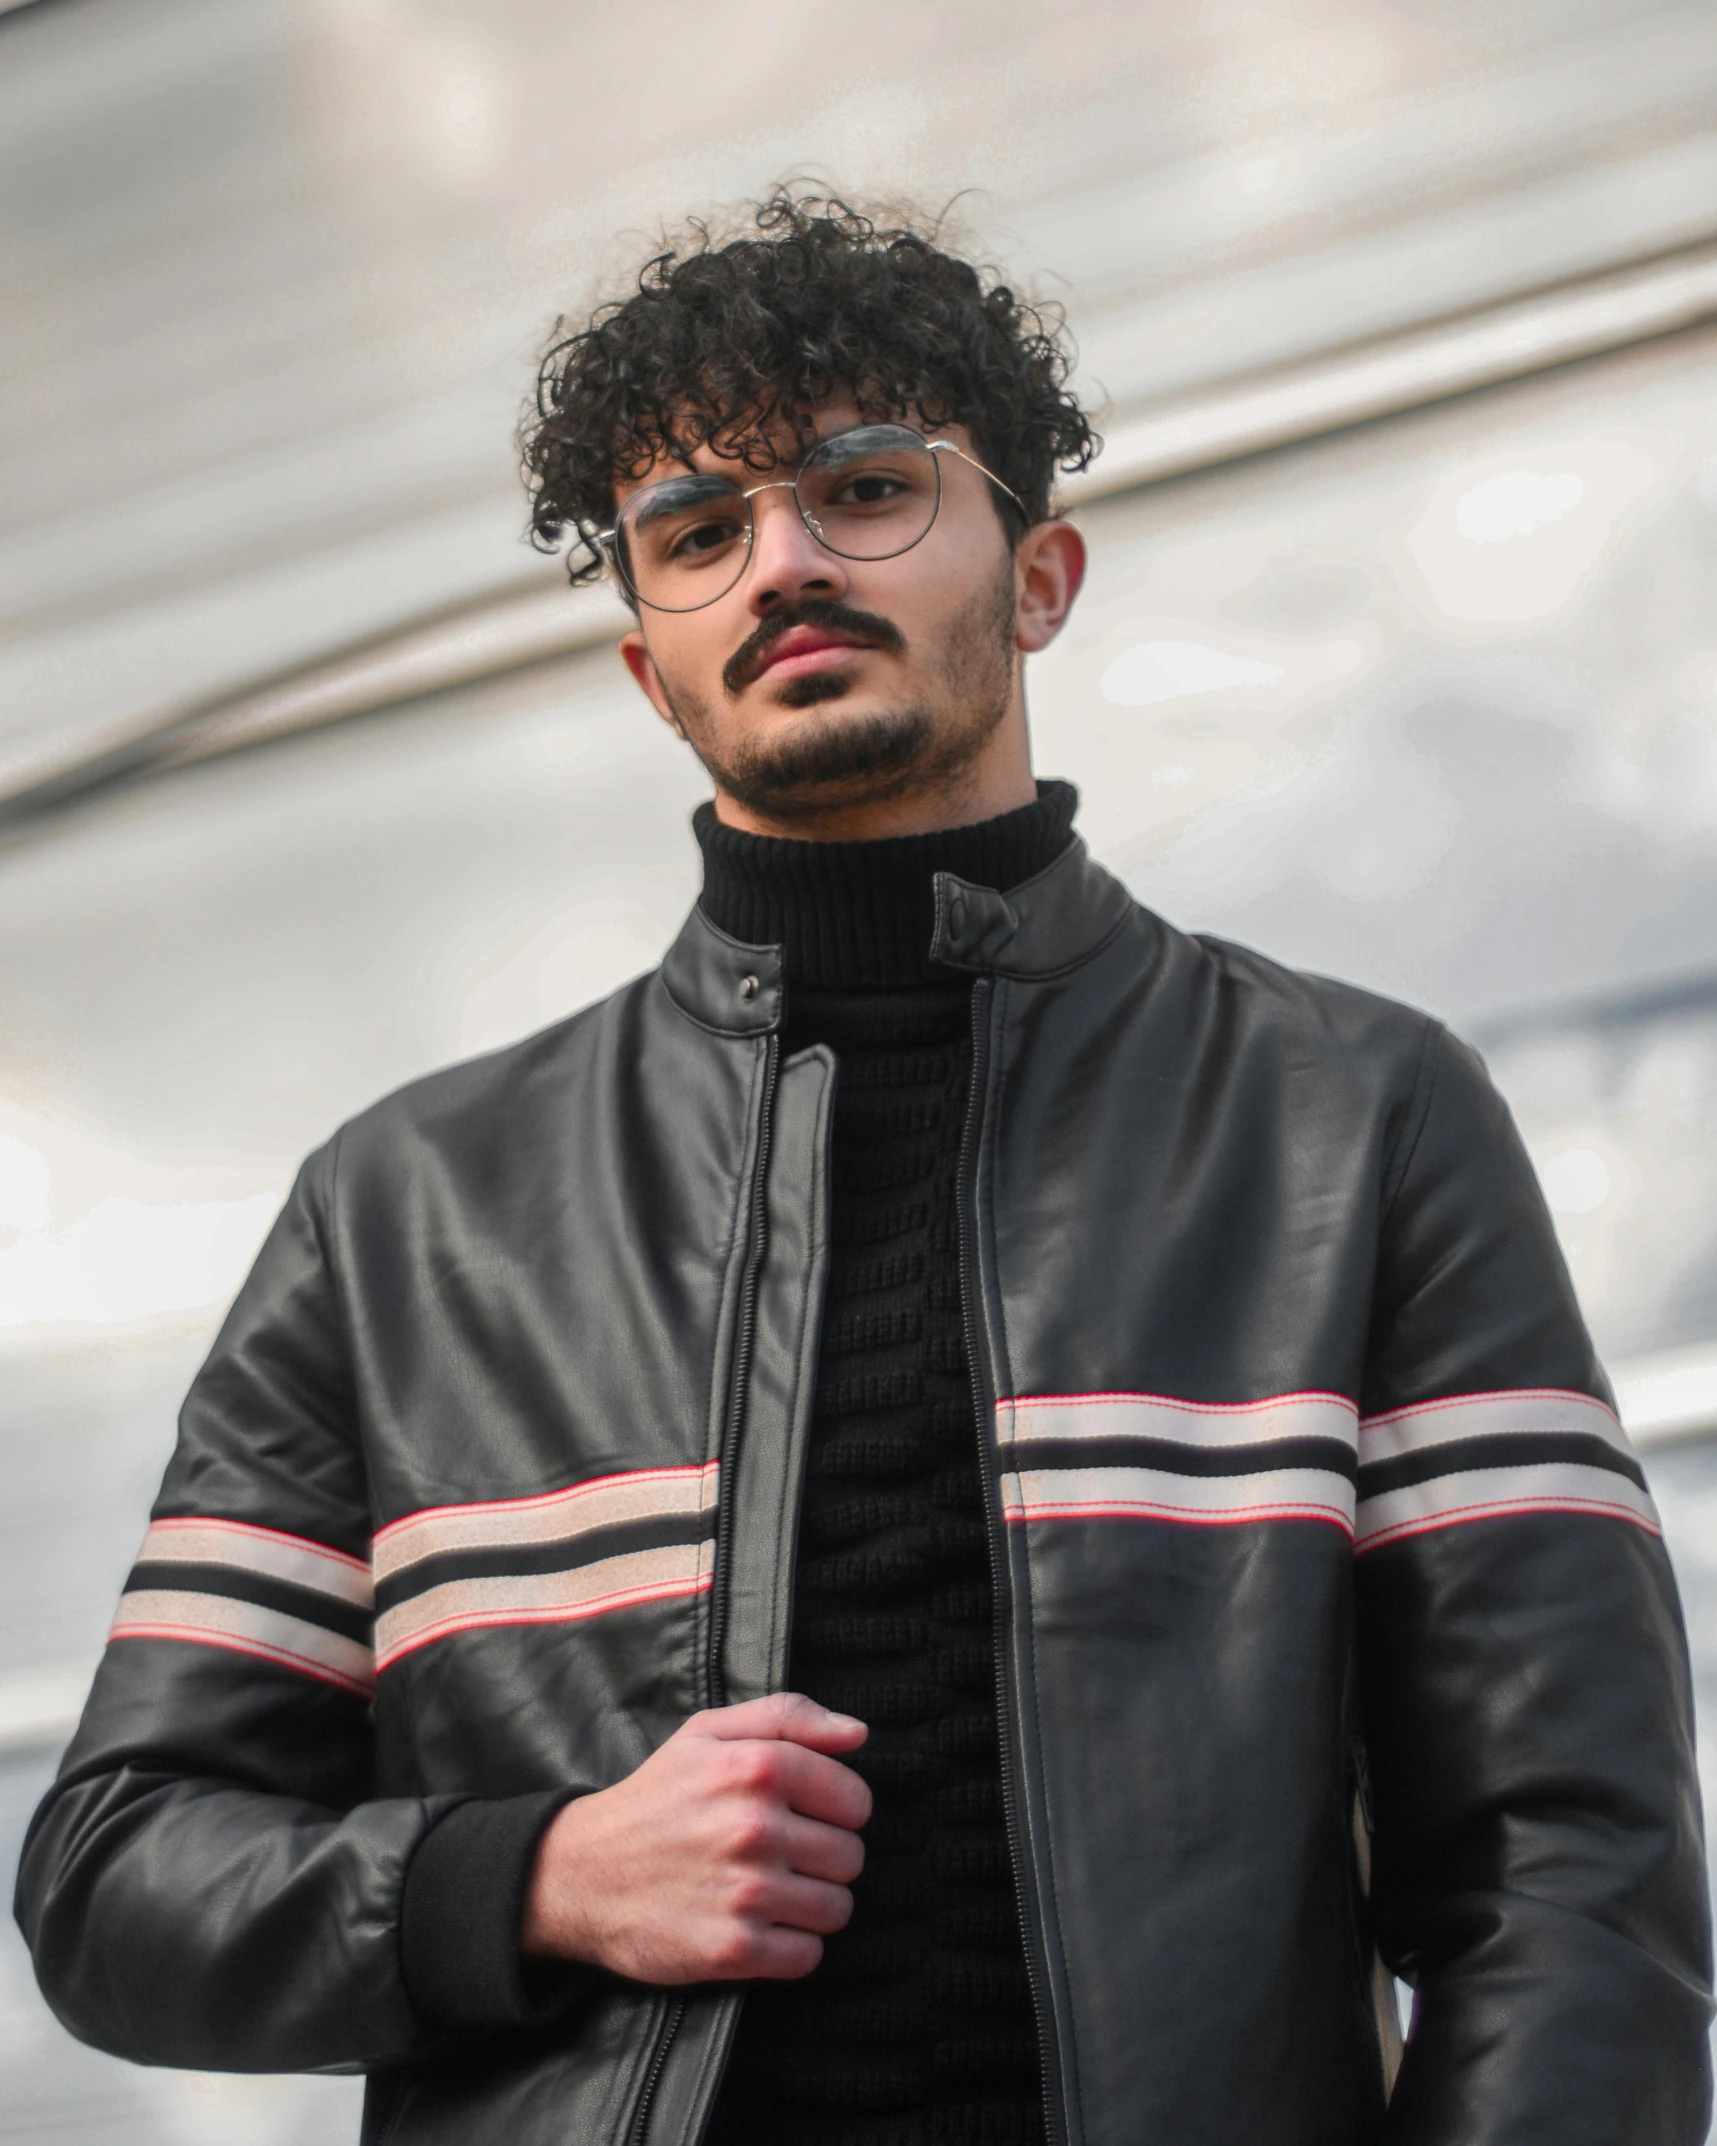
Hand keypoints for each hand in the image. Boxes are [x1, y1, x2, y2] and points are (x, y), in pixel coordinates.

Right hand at [521, 1692, 870, 1983]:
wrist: (581, 1872)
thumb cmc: (656, 1797)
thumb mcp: (708, 1733)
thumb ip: (789, 1717)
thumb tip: (858, 1734)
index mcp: (756, 1767)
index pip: (855, 1801)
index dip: (837, 1812)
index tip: (806, 1817)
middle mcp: (754, 1827)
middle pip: (851, 1858)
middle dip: (825, 1859)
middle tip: (783, 1857)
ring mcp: (744, 1892)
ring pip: (837, 1909)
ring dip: (813, 1906)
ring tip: (773, 1893)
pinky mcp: (732, 1950)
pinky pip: (808, 1957)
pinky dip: (792, 1948)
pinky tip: (760, 1927)